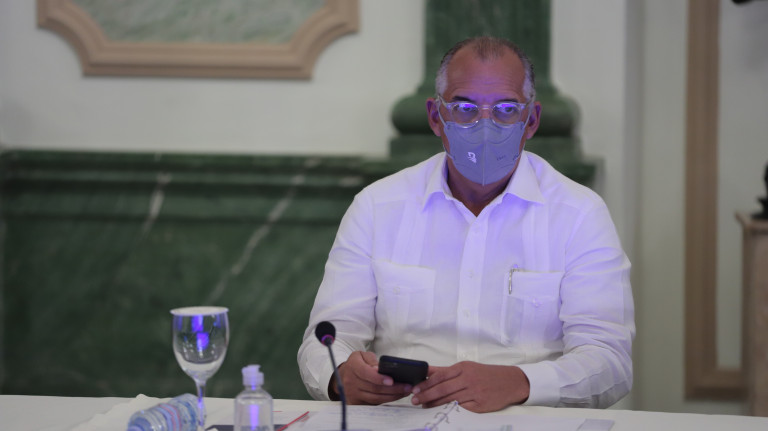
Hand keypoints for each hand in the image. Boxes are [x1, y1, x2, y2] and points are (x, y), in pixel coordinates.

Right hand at [330, 351, 412, 404]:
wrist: (343, 375)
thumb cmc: (357, 363)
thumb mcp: (363, 355)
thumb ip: (372, 360)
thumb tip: (379, 370)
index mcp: (353, 366)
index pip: (366, 373)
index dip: (379, 378)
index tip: (392, 380)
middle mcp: (351, 381)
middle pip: (374, 388)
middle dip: (393, 388)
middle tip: (407, 387)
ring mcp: (353, 394)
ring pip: (375, 398)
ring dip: (392, 396)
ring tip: (405, 392)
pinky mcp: (356, 402)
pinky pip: (373, 404)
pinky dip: (386, 401)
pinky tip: (396, 396)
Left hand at [410, 362, 529, 412]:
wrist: (511, 382)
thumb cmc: (486, 374)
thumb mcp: (467, 367)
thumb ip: (445, 371)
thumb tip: (426, 371)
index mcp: (464, 368)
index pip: (440, 376)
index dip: (426, 383)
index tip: (415, 389)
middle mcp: (469, 379)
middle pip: (443, 389)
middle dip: (426, 395)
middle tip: (415, 400)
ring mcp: (475, 393)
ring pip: (450, 399)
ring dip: (435, 404)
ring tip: (424, 406)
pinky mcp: (480, 405)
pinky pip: (461, 408)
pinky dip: (449, 409)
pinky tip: (440, 411)